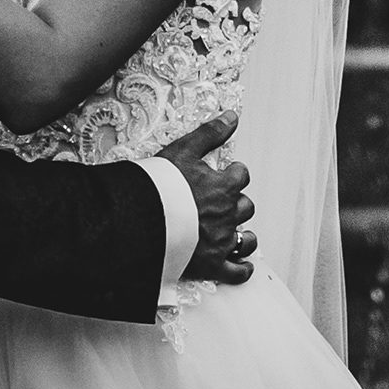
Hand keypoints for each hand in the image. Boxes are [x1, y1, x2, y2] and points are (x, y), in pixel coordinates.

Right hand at [160, 113, 253, 285]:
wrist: (142, 220)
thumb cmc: (160, 184)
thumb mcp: (183, 150)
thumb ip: (210, 133)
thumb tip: (232, 117)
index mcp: (224, 186)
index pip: (241, 176)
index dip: (233, 174)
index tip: (225, 174)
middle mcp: (228, 214)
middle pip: (245, 206)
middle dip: (236, 203)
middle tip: (221, 203)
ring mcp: (221, 241)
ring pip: (246, 238)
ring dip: (243, 235)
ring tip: (236, 234)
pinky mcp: (212, 264)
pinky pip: (236, 272)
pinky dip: (241, 270)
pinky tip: (242, 267)